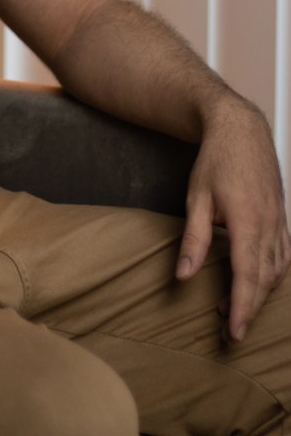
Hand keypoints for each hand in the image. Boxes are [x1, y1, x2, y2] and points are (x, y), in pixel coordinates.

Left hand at [176, 96, 290, 342]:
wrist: (241, 130)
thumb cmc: (216, 160)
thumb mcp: (196, 198)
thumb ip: (193, 239)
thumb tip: (183, 276)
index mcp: (247, 222)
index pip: (247, 277)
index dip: (241, 309)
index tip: (233, 333)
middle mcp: (269, 225)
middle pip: (264, 280)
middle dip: (249, 309)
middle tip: (227, 330)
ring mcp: (280, 221)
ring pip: (277, 271)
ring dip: (259, 294)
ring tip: (233, 306)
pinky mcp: (282, 218)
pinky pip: (284, 256)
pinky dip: (272, 275)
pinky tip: (258, 281)